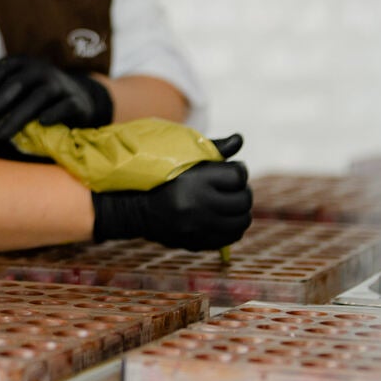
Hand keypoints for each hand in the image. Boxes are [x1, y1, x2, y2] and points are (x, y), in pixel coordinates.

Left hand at [0, 54, 113, 137]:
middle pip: (17, 83)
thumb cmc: (37, 96)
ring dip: (17, 116)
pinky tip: (40, 123)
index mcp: (22, 63)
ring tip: (1, 135)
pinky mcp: (75, 101)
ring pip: (38, 97)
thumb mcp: (18, 89)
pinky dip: (52, 114)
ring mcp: (60, 84)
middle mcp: (40, 69)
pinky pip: (64, 106)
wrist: (79, 99)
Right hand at [91, 135, 251, 249]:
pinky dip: (232, 227)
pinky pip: (231, 237)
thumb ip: (214, 149)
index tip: (233, 170)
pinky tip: (224, 218)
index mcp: (195, 180)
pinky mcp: (199, 242)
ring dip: (240, 210)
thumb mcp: (185, 158)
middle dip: (242, 191)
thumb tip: (240, 139)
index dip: (239, 171)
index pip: (238, 176)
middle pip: (243, 199)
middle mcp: (198, 204)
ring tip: (231, 203)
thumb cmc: (162, 177)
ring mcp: (199, 227)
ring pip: (241, 221)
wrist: (136, 208)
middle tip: (234, 187)